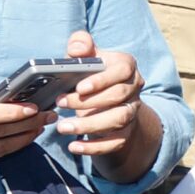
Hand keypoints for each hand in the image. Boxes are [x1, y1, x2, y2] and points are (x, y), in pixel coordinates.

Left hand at [51, 32, 145, 160]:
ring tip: (63, 127)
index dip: (103, 80)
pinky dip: (94, 147)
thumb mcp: (87, 57)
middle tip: (60, 103)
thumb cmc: (92, 74)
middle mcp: (134, 89)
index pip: (122, 71)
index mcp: (126, 67)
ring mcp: (131, 112)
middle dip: (89, 101)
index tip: (80, 87)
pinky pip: (116, 143)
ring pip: (118, 120)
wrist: (109, 101)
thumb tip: (77, 49)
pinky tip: (74, 146)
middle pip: (119, 96)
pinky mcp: (125, 133)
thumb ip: (81, 45)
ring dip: (89, 125)